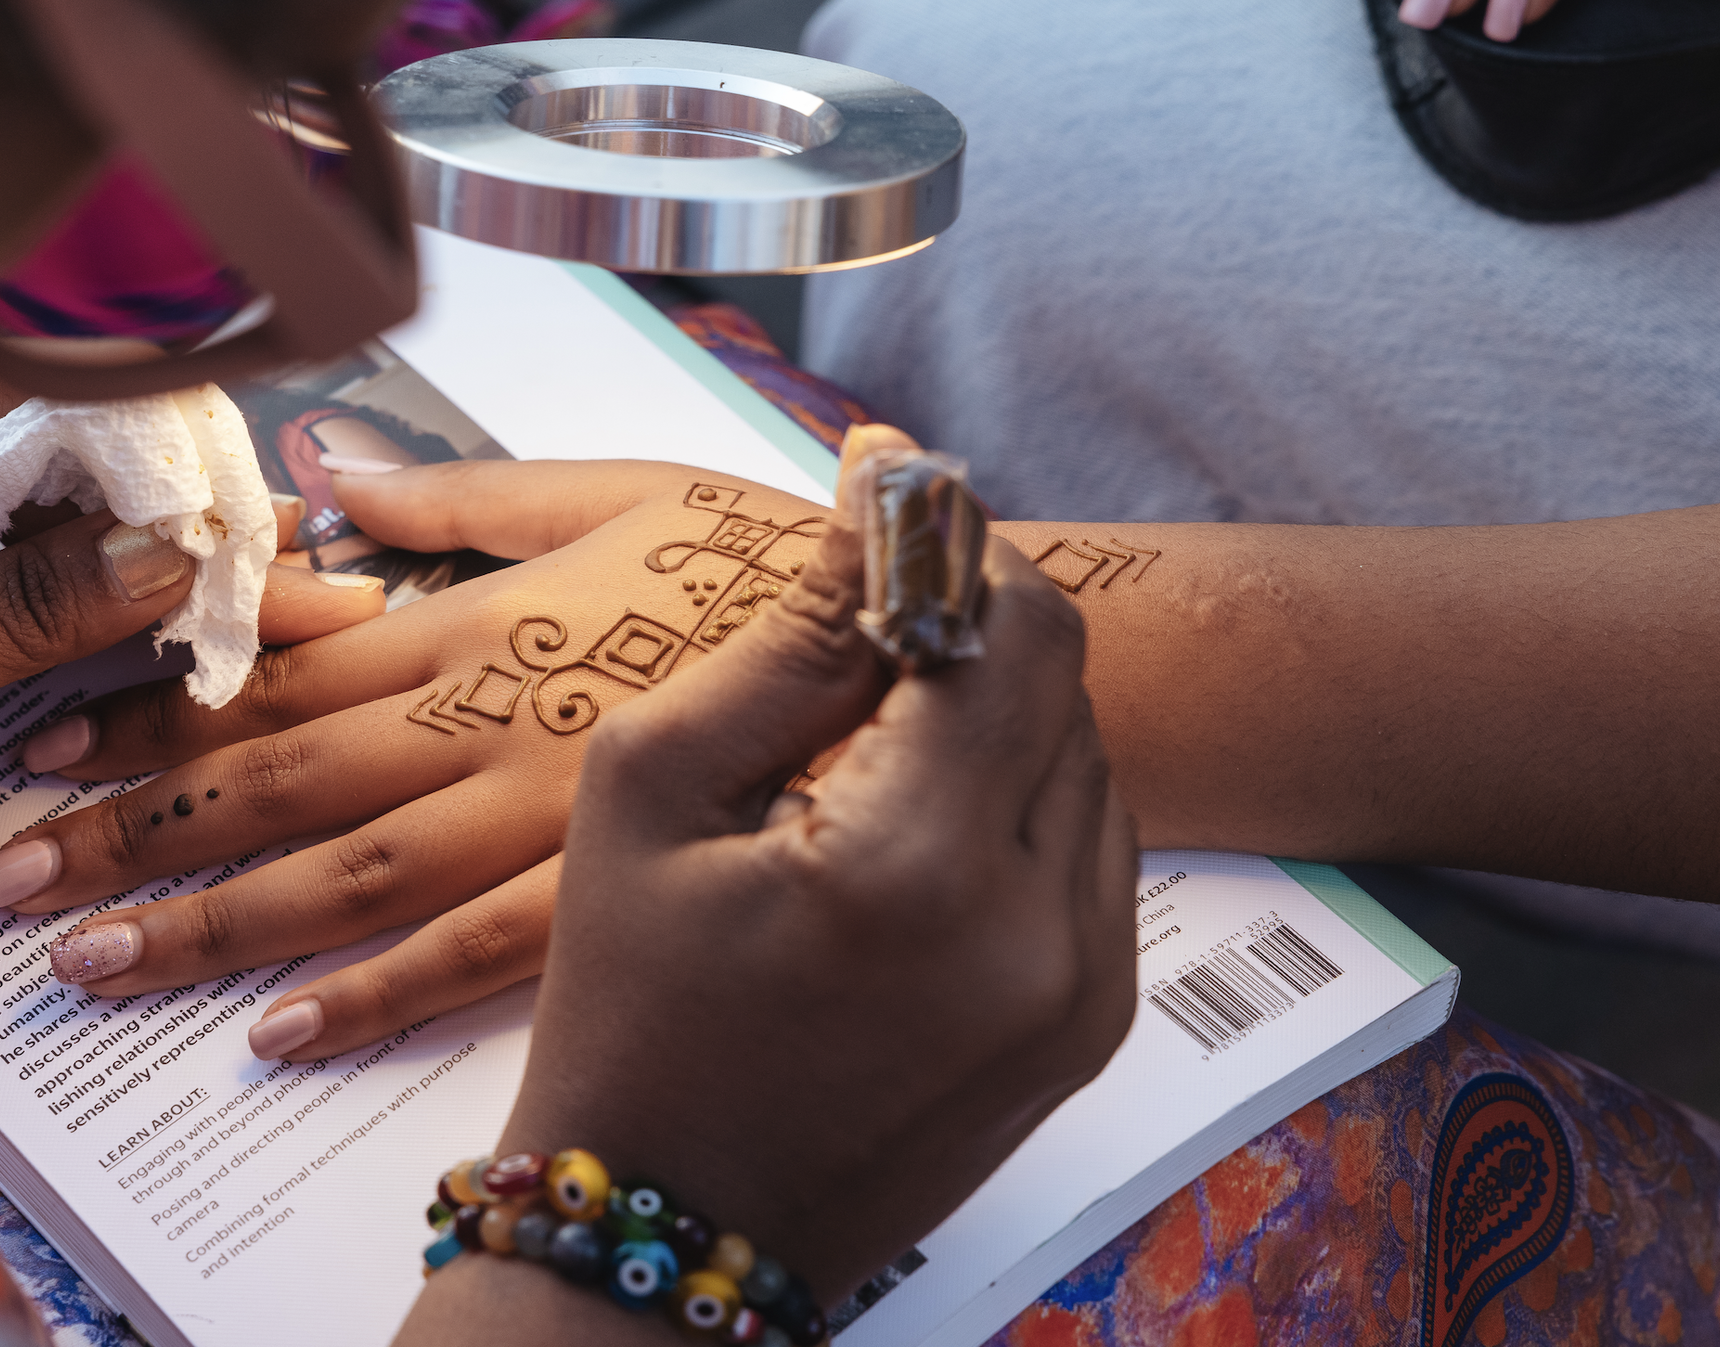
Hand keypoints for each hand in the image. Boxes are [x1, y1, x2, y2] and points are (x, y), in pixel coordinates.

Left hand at [0, 321, 383, 838]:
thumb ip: (18, 613)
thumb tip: (174, 558)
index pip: (86, 386)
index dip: (188, 466)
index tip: (258, 552)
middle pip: (104, 406)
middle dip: (201, 496)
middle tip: (293, 587)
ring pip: (88, 444)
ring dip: (167, 521)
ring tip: (262, 597)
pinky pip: (47, 481)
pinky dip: (112, 539)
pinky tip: (173, 596)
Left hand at [0, 455, 839, 1054]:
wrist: (924, 645)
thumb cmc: (765, 560)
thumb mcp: (612, 487)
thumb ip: (459, 496)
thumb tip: (326, 465)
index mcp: (479, 619)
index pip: (280, 671)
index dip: (153, 711)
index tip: (39, 746)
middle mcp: (488, 723)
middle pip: (280, 783)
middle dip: (133, 832)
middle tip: (7, 882)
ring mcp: (545, 820)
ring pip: (347, 879)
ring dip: (210, 925)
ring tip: (92, 965)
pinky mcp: (613, 895)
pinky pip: (474, 957)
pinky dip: (372, 998)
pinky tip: (280, 1038)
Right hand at [398, 449, 1136, 1343]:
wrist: (669, 1229)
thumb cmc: (628, 1016)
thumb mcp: (649, 794)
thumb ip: (786, 643)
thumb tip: (879, 510)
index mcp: (921, 867)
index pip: (1010, 628)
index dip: (949, 538)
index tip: (881, 489)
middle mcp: (1042, 930)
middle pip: (1061, 684)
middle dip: (966, 619)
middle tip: (862, 605)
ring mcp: (1085, 989)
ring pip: (1085, 759)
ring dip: (995, 709)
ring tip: (869, 727)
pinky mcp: (1091, 1024)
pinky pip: (1089, 849)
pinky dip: (1012, 799)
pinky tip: (906, 817)